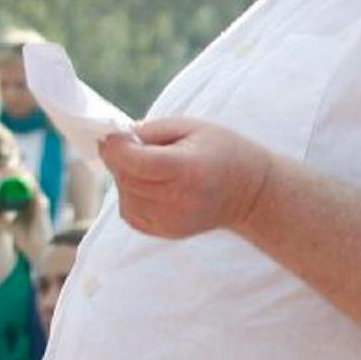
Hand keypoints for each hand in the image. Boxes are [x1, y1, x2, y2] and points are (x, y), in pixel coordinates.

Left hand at [100, 117, 273, 240]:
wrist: (249, 192)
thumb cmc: (222, 151)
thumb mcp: (191, 127)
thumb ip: (151, 131)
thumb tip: (113, 139)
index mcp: (188, 170)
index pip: (137, 162)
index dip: (116, 147)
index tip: (111, 135)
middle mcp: (179, 200)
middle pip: (128, 179)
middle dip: (118, 159)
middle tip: (126, 144)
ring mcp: (172, 221)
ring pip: (125, 197)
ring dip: (124, 178)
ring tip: (143, 165)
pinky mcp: (167, 232)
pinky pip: (131, 213)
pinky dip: (130, 195)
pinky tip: (148, 183)